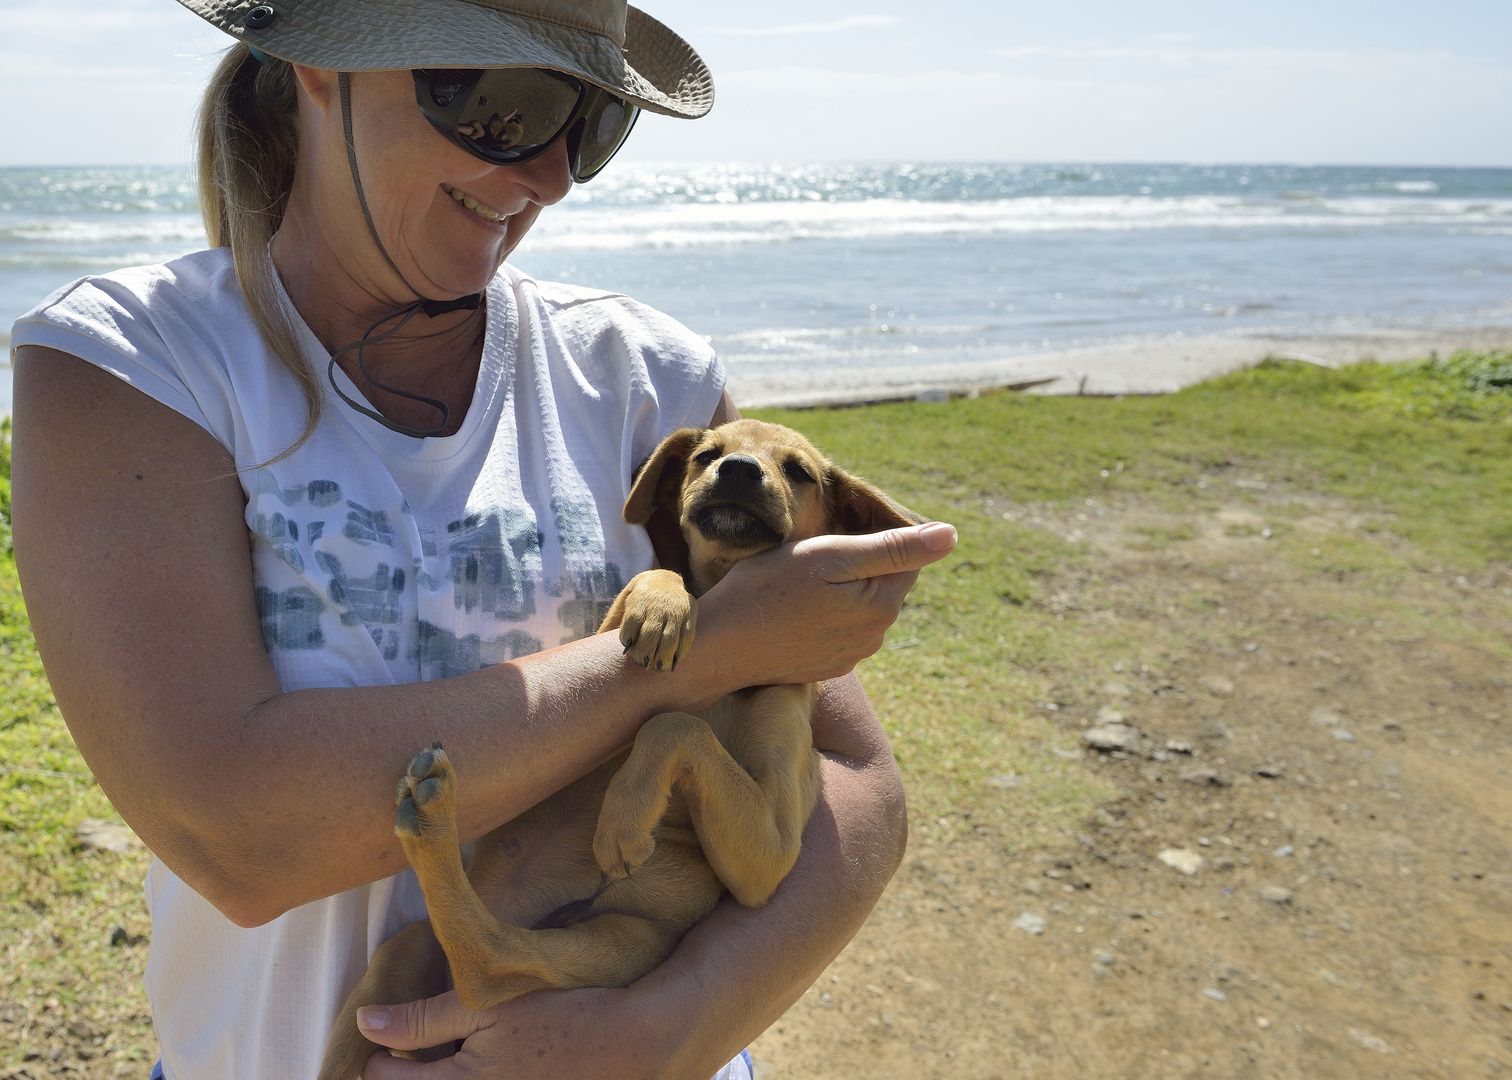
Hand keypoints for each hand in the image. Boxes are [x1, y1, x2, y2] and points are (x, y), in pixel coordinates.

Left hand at [356, 986, 662, 1079]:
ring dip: (441, 1071)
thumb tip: (366, 1023)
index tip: (388, 1033)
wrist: (625, 1037)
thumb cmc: (556, 1014)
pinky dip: (469, 1074)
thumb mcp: (484, 1004)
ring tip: (448, 1051)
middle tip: (412, 1043)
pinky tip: (481, 1060)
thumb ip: (422, 1018)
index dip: (381, 1054)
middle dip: (409, 1068)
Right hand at [693, 521, 956, 687]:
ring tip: (797, 583)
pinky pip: (836, 630)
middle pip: (881, 584)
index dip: (873, 539)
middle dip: (857, 566)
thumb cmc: (767, 590)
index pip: (904, 560)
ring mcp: (848, 657)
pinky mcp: (823, 667)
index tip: (837, 534)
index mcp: (881, 606)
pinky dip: (821, 615)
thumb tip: (950, 536)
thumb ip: (893, 548)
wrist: (718, 646)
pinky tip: (790, 610)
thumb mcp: (829, 555)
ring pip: (858, 608)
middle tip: (811, 556)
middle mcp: (873, 639)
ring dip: (839, 591)